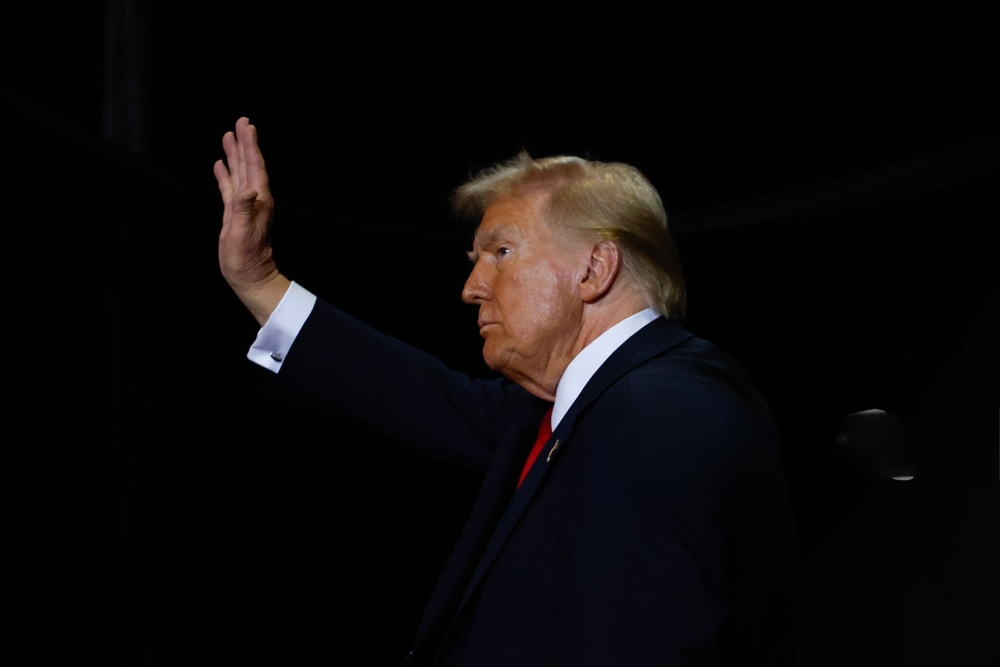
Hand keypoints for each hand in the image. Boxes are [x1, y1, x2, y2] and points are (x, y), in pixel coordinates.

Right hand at [214, 117, 289, 324]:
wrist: (249, 275)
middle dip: (244, 143)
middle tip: (241, 122)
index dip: (250, 145)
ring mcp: (245, 205)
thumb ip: (243, 209)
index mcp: (259, 200)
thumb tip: (247, 189)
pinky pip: (229, 188)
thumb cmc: (246, 257)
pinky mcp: (235, 213)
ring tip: (228, 136)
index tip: (247, 126)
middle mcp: (254, 199)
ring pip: (238, 172)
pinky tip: (220, 164)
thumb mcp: (241, 232)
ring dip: (234, 155)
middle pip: (249, 164)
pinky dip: (225, 174)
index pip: (255, 166)